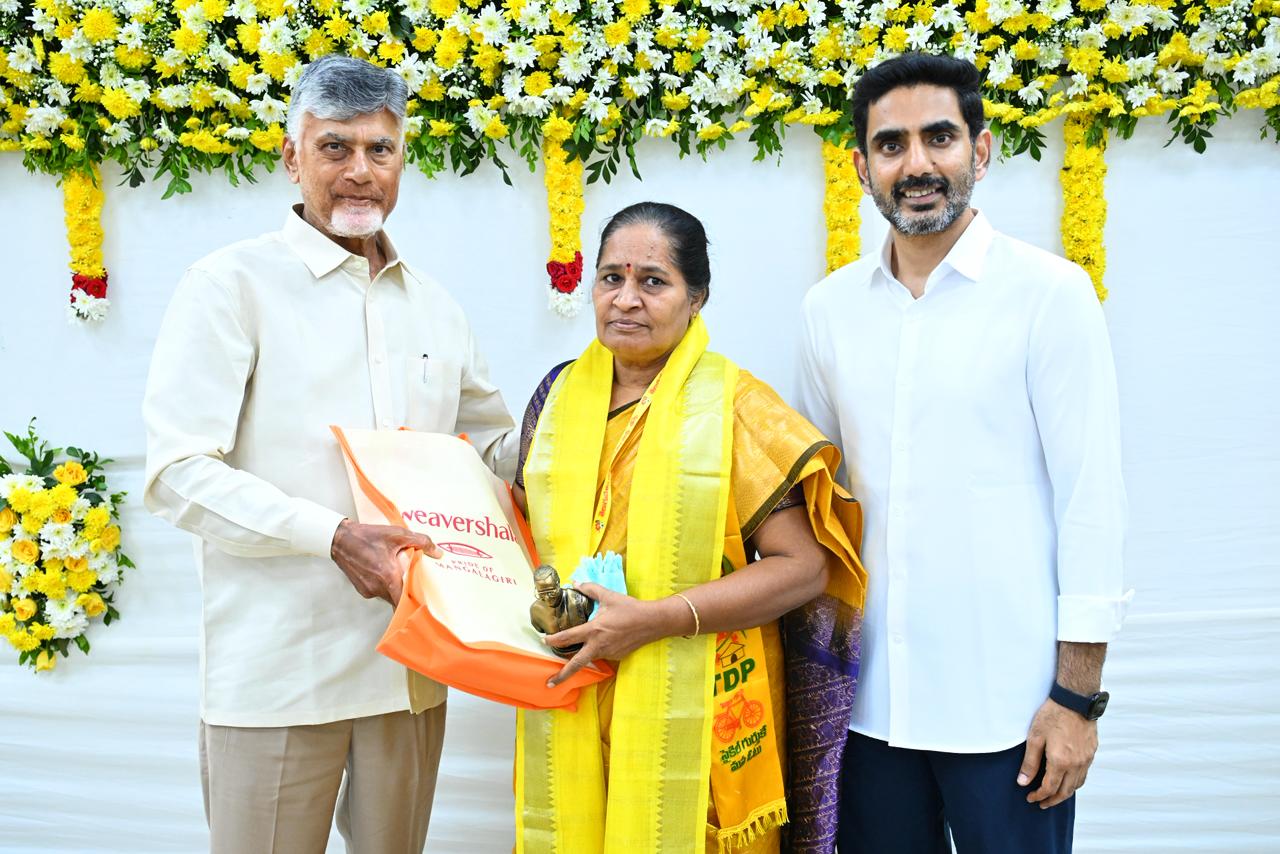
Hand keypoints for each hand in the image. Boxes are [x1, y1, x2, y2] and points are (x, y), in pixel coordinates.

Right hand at [330, 519, 441, 606]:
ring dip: (394, 588)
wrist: (340, 539)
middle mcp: (378, 588)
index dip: (415, 603)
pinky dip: (383, 585)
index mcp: (388, 577)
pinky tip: (383, 571)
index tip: (423, 601)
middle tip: (415, 582)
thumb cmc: (367, 537)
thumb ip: (421, 542)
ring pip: (388, 595)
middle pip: (398, 599)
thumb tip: (438, 553)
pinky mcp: (361, 589)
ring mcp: (368, 590)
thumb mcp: (397, 534)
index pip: (404, 602)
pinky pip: (378, 592)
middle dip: (406, 593)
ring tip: (397, 573)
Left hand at [544, 583, 675, 686]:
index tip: (543, 641)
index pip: (567, 637)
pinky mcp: (617, 657)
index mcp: (594, 630)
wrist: (652, 622)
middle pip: (576, 664)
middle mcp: (599, 645)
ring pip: (589, 659)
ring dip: (578, 662)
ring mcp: (608, 653)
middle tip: (549, 682)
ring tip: (567, 667)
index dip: (553, 639)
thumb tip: (575, 583)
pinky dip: (596, 652)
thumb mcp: (608, 596)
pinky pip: (602, 655)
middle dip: (562, 675)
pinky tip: (599, 645)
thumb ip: (590, 589)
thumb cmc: (630, 608)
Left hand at [1018, 698, 1098, 808]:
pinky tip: (1068, 779)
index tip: (1030, 798)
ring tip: (1054, 795)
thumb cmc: (1053, 715)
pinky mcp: (1092, 752)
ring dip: (1065, 793)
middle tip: (1042, 803)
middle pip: (1065, 791)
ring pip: (1077, 785)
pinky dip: (1075, 782)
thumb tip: (1023, 782)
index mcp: (1061, 762)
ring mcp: (1086, 759)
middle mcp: (1076, 764)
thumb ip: (1029, 762)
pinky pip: (1084, 774)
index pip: (1049, 788)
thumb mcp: (1035, 737)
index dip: (1039, 796)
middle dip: (1053, 800)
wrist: (1075, 700)